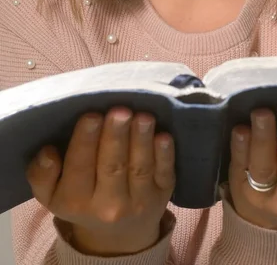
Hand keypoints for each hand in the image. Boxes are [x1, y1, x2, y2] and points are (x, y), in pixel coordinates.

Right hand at [26, 108, 174, 255]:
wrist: (117, 233)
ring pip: (140, 167)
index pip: (79, 168)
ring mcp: (138, 201)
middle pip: (112, 166)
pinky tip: (163, 135)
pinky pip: (164, 173)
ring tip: (143, 116)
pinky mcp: (161, 195)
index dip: (85, 141)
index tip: (92, 115)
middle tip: (120, 111)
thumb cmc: (81, 197)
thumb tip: (48, 152)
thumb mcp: (52, 193)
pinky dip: (165, 155)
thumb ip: (42, 174)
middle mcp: (108, 205)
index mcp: (75, 201)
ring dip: (142, 140)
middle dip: (116, 136)